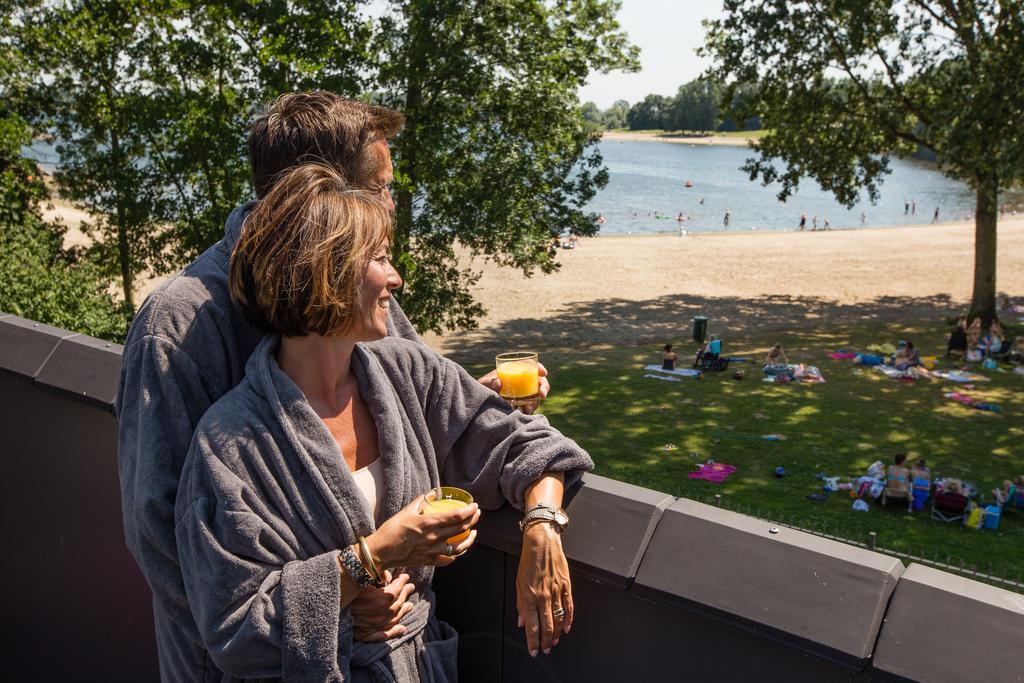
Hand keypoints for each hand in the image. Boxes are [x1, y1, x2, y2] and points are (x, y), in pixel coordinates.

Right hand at [351, 571, 415, 641]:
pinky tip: (402, 629)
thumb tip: (386, 576)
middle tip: (410, 586)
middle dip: (405, 593)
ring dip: (404, 611)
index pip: (397, 588)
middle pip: (398, 602)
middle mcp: (382, 613)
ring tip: (409, 605)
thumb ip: (376, 577)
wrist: (327, 607)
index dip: (402, 581)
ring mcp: (376, 625)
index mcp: (383, 598)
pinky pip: (385, 634)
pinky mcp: (367, 635)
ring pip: (395, 618)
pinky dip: (395, 632)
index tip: (405, 576)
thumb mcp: (361, 579)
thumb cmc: (344, 590)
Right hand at [367, 495, 480, 568]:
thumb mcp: (406, 511)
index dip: (469, 511)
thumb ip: (422, 501)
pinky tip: (458, 550)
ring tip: (473, 533)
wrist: (381, 552)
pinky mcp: (429, 561)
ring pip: (459, 548)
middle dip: (472, 520)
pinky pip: (447, 560)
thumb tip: (433, 494)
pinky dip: (455, 555)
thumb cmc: (391, 530)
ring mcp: (432, 552)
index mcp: (428, 523)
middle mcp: (433, 538)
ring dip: (469, 539)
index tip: (474, 506)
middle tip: (476, 514)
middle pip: (461, 529)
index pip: (456, 516)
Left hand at [478, 363, 549, 414]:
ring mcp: (523, 394)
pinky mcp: (521, 405)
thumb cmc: (483, 388)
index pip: (530, 366)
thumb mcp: (484, 384)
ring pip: (536, 397)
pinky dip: (529, 411)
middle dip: (544, 387)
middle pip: (538, 382)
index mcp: (514, 371)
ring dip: (536, 402)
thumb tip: (498, 382)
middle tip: (542, 394)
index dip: (539, 368)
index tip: (544, 373)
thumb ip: (490, 382)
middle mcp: (522, 382)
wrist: (480, 402)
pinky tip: (524, 413)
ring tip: (528, 409)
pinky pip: (529, 407)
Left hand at [515, 522, 572, 656]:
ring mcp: (556, 592)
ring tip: (554, 642)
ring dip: (557, 634)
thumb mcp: (518, 583)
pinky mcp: (566, 586)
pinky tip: (566, 628)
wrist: (542, 543)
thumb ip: (520, 604)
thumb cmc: (528, 561)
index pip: (532, 626)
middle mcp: (543, 597)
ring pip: (559, 620)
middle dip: (546, 642)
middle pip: (547, 627)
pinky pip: (569, 607)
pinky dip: (568, 620)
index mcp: (529, 597)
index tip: (533, 650)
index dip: (533, 642)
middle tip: (545, 650)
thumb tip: (521, 622)